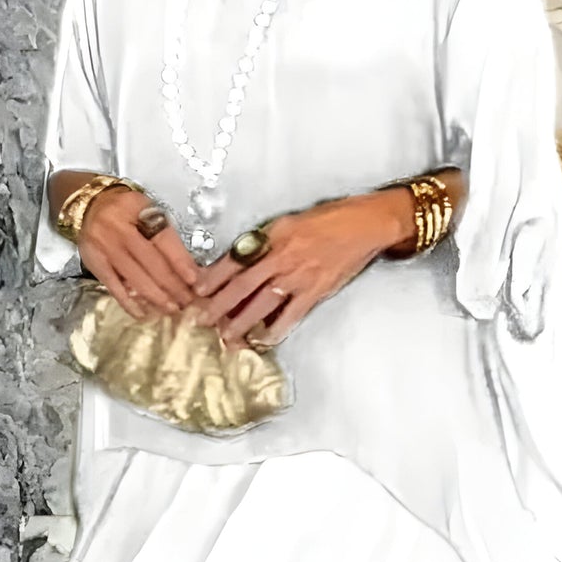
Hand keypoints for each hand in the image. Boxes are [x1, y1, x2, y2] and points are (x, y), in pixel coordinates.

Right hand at [77, 189, 200, 319]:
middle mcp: (120, 228)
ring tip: (172, 309)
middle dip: (173, 285)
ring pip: (135, 277)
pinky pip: (114, 287)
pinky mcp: (94, 263)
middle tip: (188, 301)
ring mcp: (105, 247)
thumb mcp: (147, 210)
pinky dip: (129, 303)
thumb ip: (165, 235)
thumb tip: (189, 269)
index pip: (164, 239)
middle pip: (152, 262)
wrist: (88, 206)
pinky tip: (143, 314)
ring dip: (156, 297)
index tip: (194, 280)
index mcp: (138, 210)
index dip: (180, 261)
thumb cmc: (126, 212)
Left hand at [187, 193, 404, 348]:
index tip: (197, 290)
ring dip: (241, 323)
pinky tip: (262, 341)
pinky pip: (291, 316)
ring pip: (262, 304)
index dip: (214, 277)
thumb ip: (265, 241)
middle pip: (242, 285)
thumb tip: (241, 260)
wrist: (365, 225)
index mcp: (272, 236)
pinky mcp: (316, 291)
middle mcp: (282, 256)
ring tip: (225, 337)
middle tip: (201, 321)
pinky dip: (276, 330)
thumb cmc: (327, 220)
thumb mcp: (288, 222)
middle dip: (219, 305)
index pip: (235, 259)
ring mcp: (299, 276)